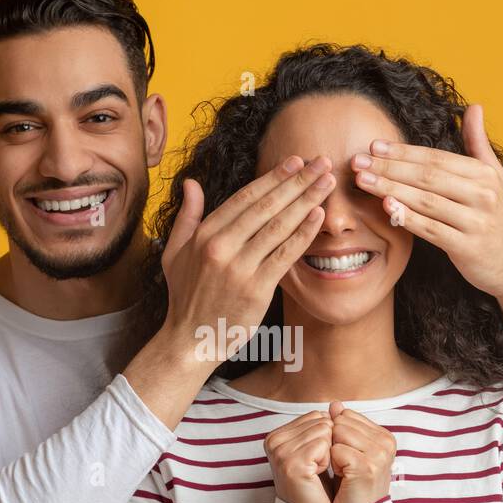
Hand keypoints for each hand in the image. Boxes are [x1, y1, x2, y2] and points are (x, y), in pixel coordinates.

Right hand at [159, 156, 333, 364]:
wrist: (190, 340)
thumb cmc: (185, 296)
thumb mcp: (174, 253)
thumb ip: (187, 216)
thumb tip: (191, 183)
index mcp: (204, 234)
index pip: (245, 197)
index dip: (273, 177)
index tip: (295, 162)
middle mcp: (221, 247)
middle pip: (267, 206)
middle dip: (298, 181)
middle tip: (322, 162)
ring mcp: (240, 268)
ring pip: (279, 226)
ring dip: (307, 200)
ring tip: (328, 183)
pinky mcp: (257, 289)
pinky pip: (285, 255)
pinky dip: (304, 233)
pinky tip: (319, 216)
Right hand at [264, 411, 335, 502]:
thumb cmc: (316, 487)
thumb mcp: (317, 451)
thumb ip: (323, 426)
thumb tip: (337, 403)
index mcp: (276, 436)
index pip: (316, 416)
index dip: (325, 438)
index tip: (315, 460)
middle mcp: (274, 441)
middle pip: (321, 421)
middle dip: (328, 445)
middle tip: (317, 469)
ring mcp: (281, 452)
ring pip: (325, 431)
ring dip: (329, 454)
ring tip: (316, 473)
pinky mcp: (292, 463)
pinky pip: (325, 445)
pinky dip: (328, 462)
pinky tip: (317, 476)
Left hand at [328, 401, 397, 502]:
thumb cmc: (352, 488)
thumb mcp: (350, 452)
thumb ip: (344, 427)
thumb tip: (335, 404)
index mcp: (384, 436)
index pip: (346, 415)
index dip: (338, 437)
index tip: (346, 458)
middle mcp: (386, 442)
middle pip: (340, 421)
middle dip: (334, 443)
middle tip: (345, 467)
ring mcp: (379, 453)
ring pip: (337, 433)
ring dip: (333, 454)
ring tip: (345, 473)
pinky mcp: (367, 466)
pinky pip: (335, 450)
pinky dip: (333, 465)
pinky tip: (344, 479)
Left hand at [349, 103, 502, 301]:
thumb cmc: (494, 217)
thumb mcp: (493, 177)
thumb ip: (479, 144)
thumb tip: (475, 107)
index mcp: (483, 174)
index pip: (436, 158)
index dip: (403, 151)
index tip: (374, 146)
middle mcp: (482, 194)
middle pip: (427, 176)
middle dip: (389, 167)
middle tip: (358, 161)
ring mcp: (476, 221)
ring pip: (426, 201)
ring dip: (390, 188)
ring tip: (363, 181)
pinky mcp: (468, 247)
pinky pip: (431, 229)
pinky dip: (408, 217)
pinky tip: (386, 207)